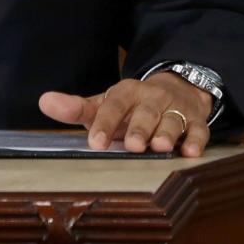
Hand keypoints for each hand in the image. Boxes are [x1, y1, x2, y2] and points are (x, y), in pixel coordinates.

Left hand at [38, 76, 214, 157]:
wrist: (175, 91)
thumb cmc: (131, 106)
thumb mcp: (105, 103)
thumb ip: (76, 108)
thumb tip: (44, 101)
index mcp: (128, 93)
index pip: (114, 104)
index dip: (105, 123)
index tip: (95, 143)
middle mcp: (153, 98)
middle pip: (146, 112)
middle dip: (140, 128)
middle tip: (133, 145)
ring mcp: (177, 109)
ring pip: (173, 120)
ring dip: (168, 133)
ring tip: (161, 147)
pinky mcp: (196, 121)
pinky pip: (199, 130)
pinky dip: (197, 140)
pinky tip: (191, 152)